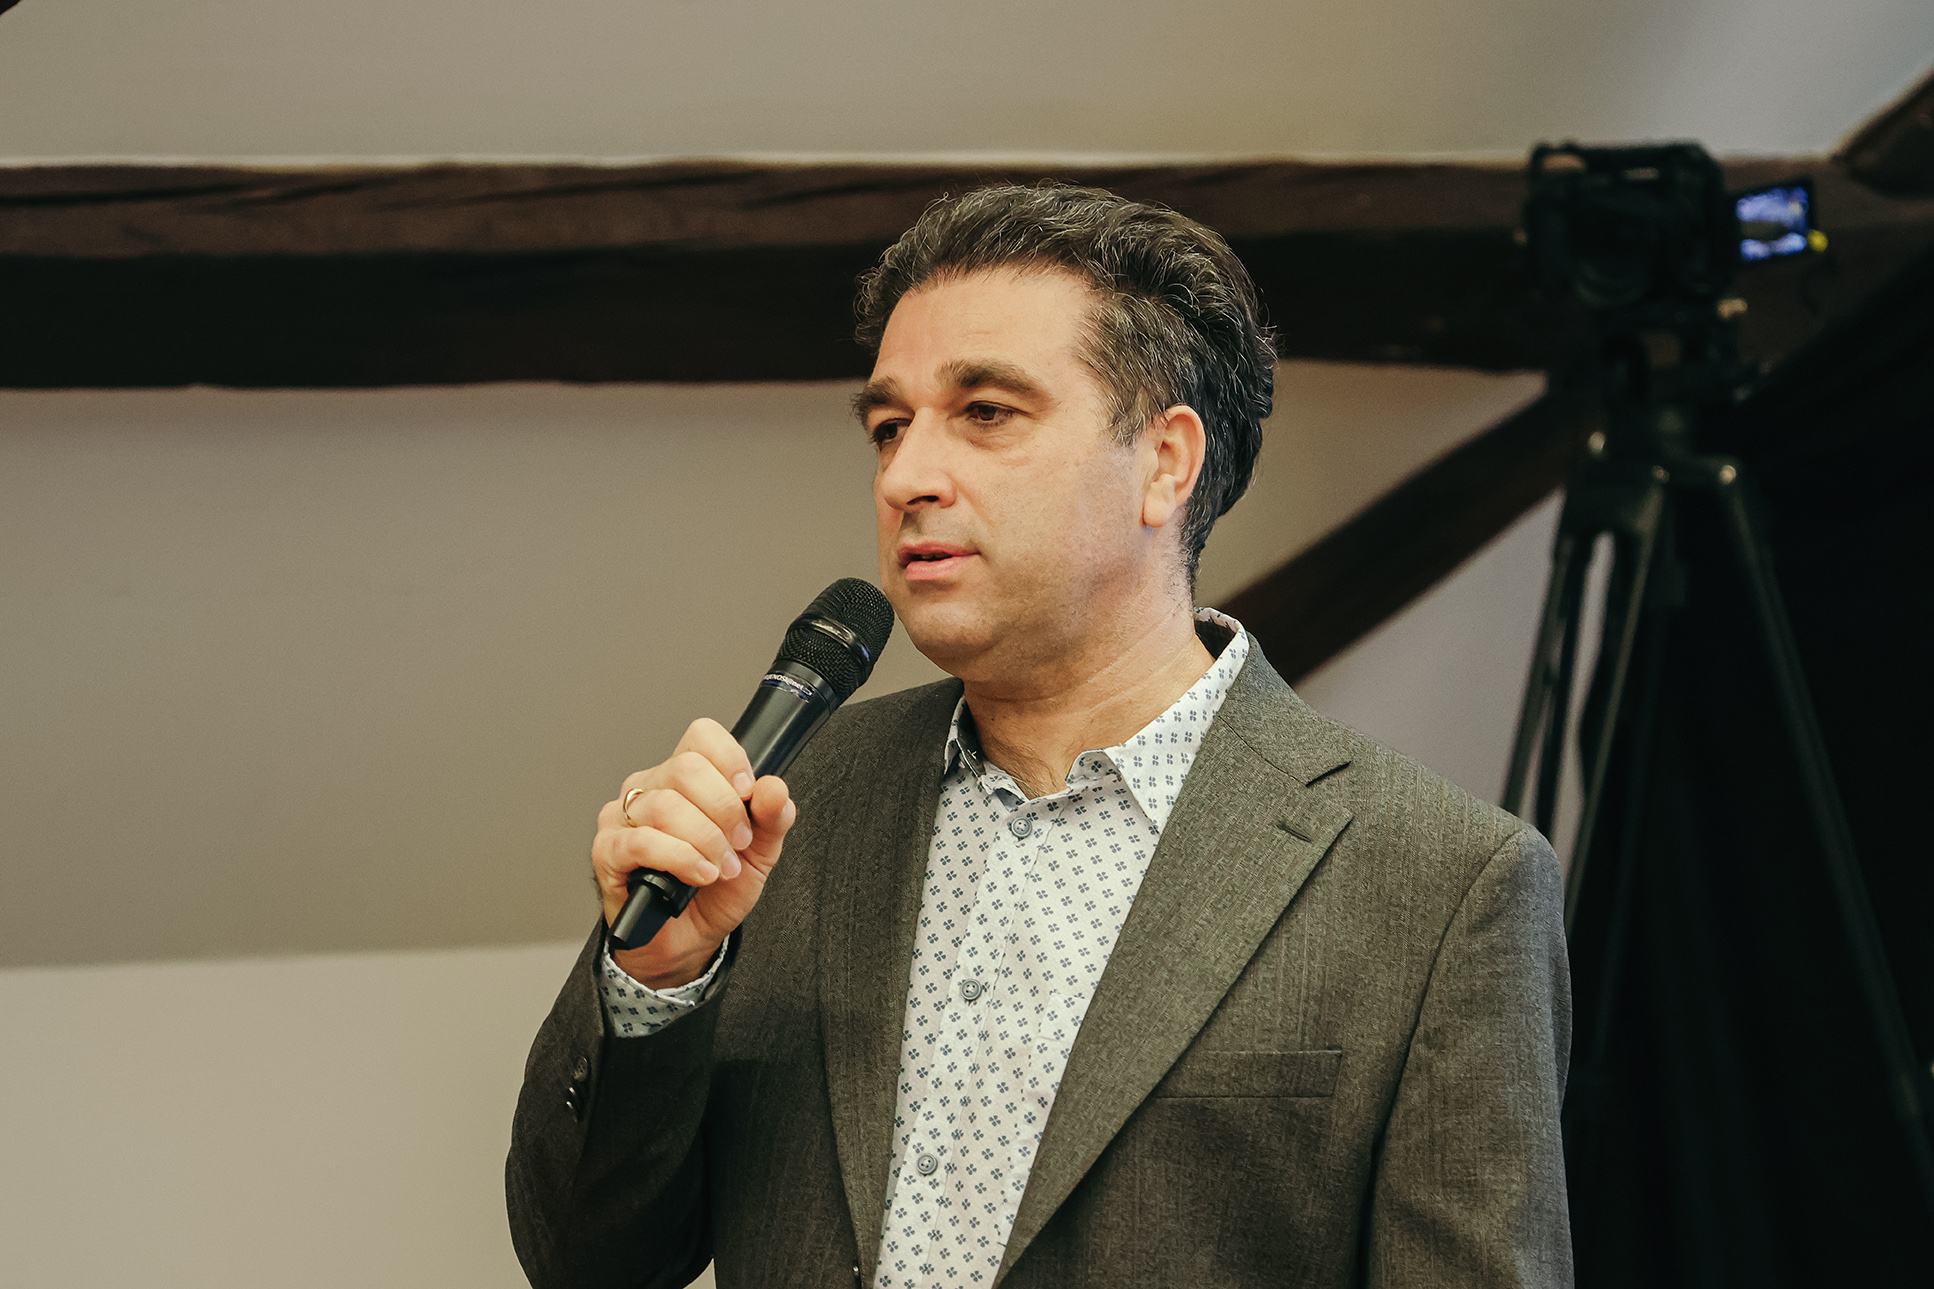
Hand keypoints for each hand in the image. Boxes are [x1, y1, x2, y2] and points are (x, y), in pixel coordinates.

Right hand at [591, 719, 796, 988]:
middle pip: (687, 768)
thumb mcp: (759, 852)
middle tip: (738, 844)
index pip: (701, 736)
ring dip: (705, 840)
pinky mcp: (607, 851)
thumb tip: (774, 787)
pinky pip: (642, 841)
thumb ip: (772, 817)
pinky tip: (699, 874)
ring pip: (665, 806)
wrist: (688, 939)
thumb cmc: (715, 889)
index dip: (730, 759)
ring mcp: (622, 817)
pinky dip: (680, 858)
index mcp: (684, 776)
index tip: (748, 794)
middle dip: (724, 810)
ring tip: (721, 867)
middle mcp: (649, 787)